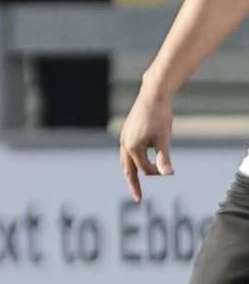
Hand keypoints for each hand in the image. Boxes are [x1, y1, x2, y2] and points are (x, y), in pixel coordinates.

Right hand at [119, 86, 175, 202]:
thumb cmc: (160, 117)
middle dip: (133, 184)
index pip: (144, 169)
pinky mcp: (128, 131)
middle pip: (127, 169)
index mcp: (132, 147)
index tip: (170, 170)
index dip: (158, 172)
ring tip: (134, 182)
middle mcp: (125, 143)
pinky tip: (139, 159)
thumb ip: (164, 158)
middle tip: (137, 199)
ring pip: (125, 160)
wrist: (153, 95)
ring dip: (131, 171)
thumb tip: (168, 175)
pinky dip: (132, 160)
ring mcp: (125, 136)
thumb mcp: (164, 139)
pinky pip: (127, 151)